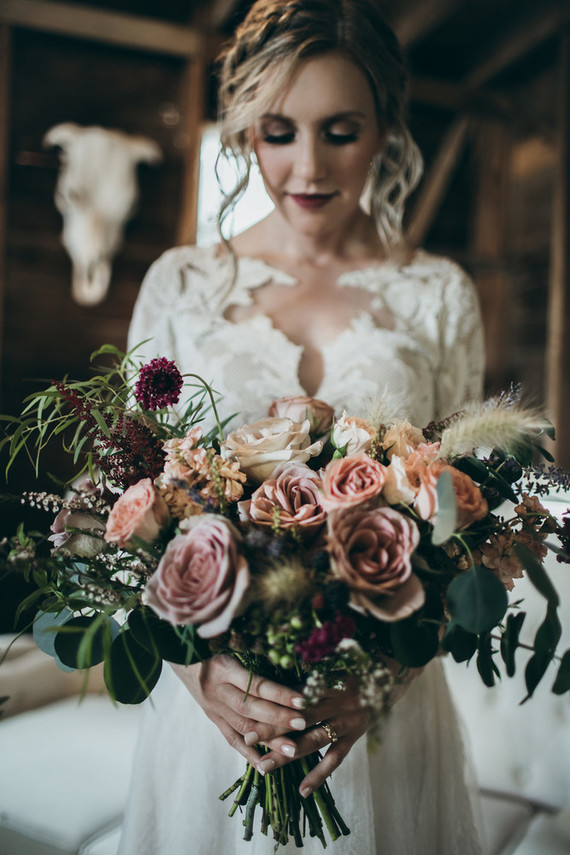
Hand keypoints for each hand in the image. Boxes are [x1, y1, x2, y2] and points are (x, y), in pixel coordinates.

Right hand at [170, 655, 306, 766]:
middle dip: (278, 718)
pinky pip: (230, 738)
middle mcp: (217, 690)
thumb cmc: (212, 644)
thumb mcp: (230, 643)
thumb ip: (254, 655)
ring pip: (242, 726)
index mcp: (224, 668)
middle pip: (250, 707)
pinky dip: (248, 753)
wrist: (181, 654)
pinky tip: (265, 766)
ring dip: (268, 740)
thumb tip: (289, 664)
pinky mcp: (212, 717)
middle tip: (302, 723)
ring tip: (292, 750)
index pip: (255, 684)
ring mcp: (213, 707)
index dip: (279, 693)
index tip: (303, 699)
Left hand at [257, 660, 422, 795]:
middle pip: (300, 717)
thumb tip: (272, 670)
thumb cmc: (351, 665)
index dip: (273, 702)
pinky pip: (335, 759)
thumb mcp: (331, 660)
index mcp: (328, 679)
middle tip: (248, 739)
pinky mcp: (354, 737)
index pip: (296, 694)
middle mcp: (337, 701)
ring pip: (314, 740)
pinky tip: (302, 790)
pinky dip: (319, 775)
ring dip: (288, 754)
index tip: (248, 708)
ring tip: (264, 767)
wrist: (389, 674)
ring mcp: (347, 721)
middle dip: (273, 729)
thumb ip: (306, 669)